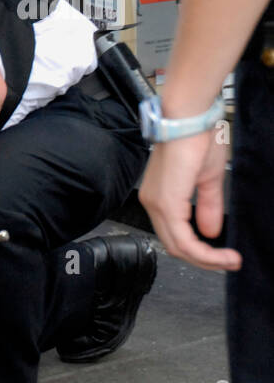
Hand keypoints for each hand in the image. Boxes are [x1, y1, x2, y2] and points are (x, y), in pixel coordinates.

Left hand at [140, 128, 239, 271]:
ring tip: (230, 260)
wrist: (190, 120)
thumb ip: (207, 207)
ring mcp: (156, 205)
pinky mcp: (166, 204)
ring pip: (178, 246)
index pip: (175, 236)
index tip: (225, 256)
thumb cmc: (196, 140)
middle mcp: (152, 203)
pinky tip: (221, 253)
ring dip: (206, 259)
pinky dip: (203, 251)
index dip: (200, 251)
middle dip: (205, 260)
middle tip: (230, 262)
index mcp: (160, 198)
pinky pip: (182, 238)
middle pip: (174, 246)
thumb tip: (210, 232)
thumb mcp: (207, 180)